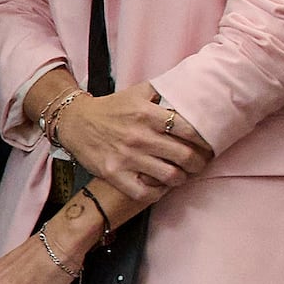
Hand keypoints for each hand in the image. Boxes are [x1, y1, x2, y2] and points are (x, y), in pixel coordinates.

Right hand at [39, 78, 206, 199]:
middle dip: (199, 163)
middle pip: (185, 156)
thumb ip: (163, 91)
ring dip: (182, 178)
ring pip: (171, 176)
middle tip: (199, 164)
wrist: (75, 122)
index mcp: (147, 114)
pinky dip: (159, 192)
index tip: (207, 146)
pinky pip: (146, 192)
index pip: (190, 131)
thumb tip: (191, 91)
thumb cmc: (111, 108)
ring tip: (182, 175)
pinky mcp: (114, 175)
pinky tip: (160, 185)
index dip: (205, 141)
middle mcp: (139, 136)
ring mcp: (126, 158)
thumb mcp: (137, 92)